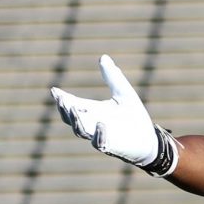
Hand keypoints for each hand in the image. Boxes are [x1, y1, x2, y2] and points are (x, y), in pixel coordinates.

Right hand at [50, 54, 178, 175]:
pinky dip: (99, 134)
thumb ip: (113, 77)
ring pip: (80, 130)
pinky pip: (100, 143)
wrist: (148, 139)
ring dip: (76, 120)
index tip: (55, 90)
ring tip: (74, 108)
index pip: (71, 104)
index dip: (62, 98)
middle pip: (70, 118)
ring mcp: (99, 135)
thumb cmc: (134, 117)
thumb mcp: (124, 93)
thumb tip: (103, 57)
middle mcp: (92, 123)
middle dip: (64, 109)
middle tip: (61, 99)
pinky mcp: (111, 146)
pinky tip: (101, 124)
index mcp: (93, 110)